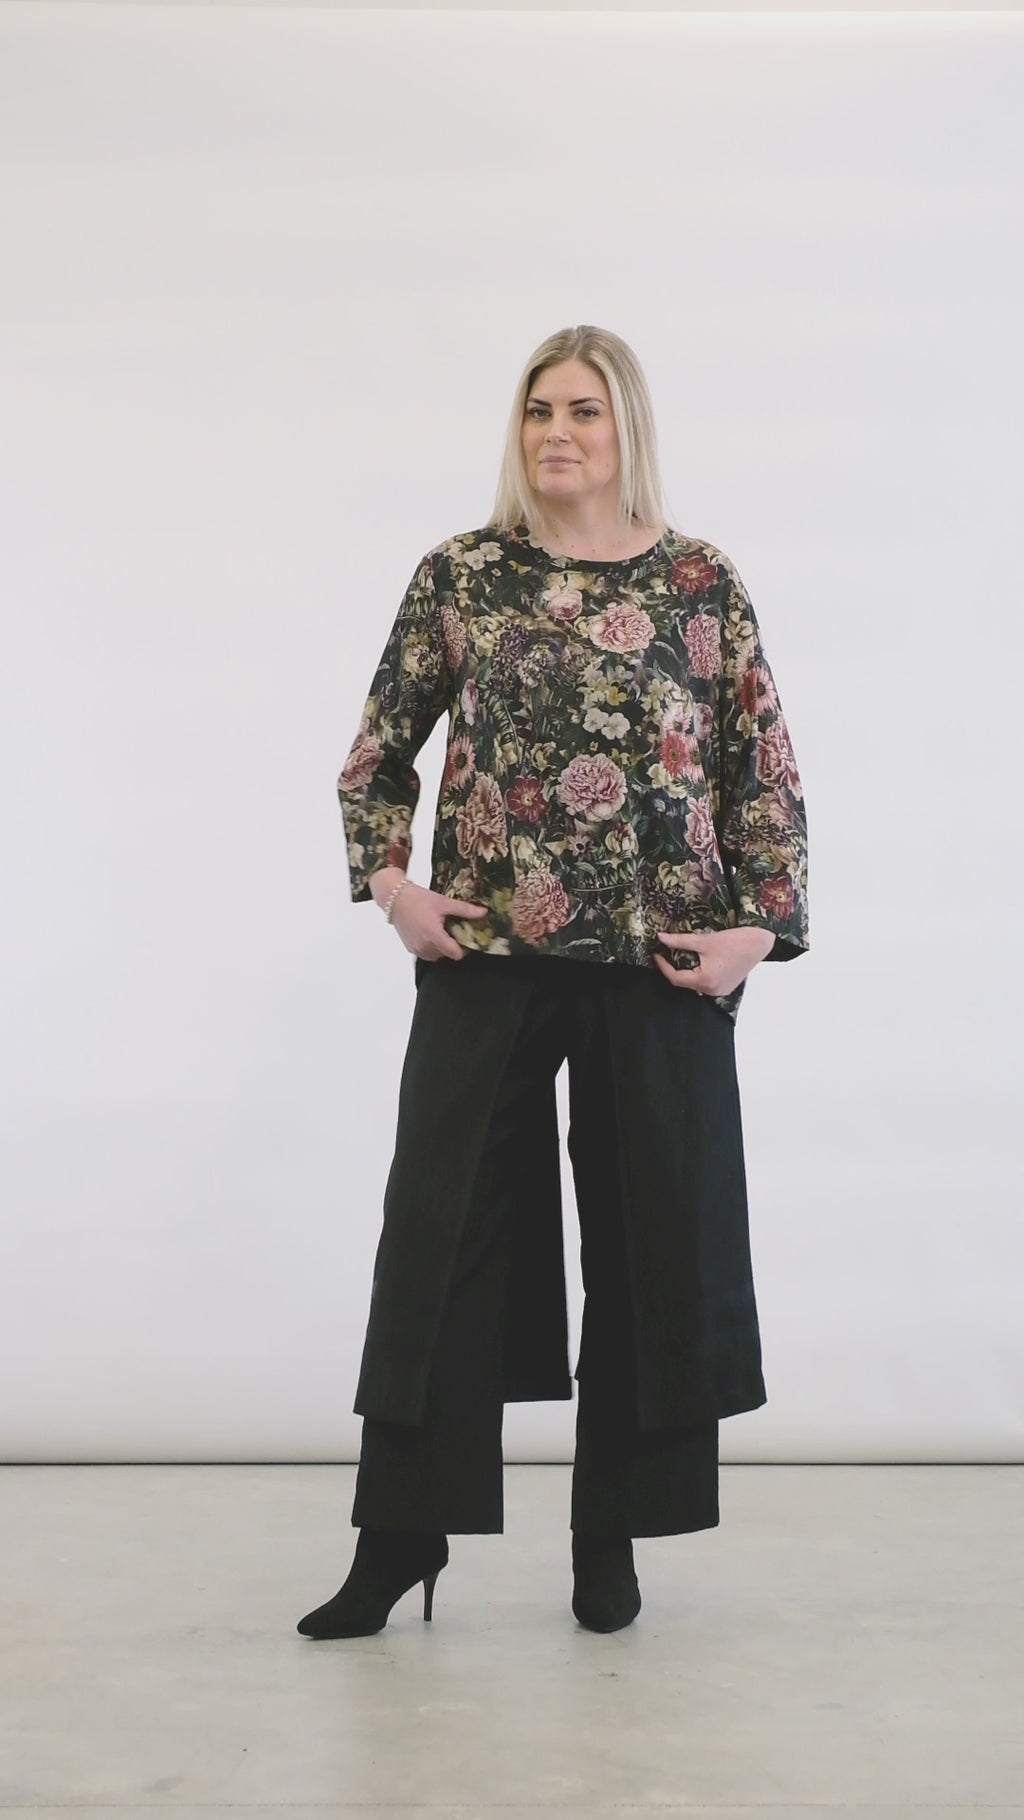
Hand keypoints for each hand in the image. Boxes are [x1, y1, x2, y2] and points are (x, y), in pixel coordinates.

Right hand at [389, 880, 487, 961]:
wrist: (394, 898)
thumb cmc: (418, 899)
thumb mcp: (444, 903)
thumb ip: (465, 910)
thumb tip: (484, 912)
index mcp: (434, 937)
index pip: (456, 954)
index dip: (465, 948)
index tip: (467, 937)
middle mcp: (424, 947)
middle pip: (447, 955)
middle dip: (453, 945)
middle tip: (455, 930)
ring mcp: (416, 949)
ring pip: (436, 956)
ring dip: (442, 947)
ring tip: (442, 930)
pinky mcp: (409, 948)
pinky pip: (425, 953)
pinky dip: (431, 946)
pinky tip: (431, 931)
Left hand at [653, 926, 774, 996]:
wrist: (760, 942)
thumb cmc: (735, 941)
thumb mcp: (704, 940)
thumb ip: (680, 941)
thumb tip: (661, 938)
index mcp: (705, 980)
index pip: (676, 978)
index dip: (663, 966)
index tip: (657, 954)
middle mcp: (712, 990)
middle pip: (685, 982)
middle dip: (674, 968)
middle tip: (667, 954)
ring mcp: (721, 991)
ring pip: (695, 984)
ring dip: (687, 971)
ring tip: (681, 956)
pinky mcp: (727, 987)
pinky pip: (706, 984)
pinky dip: (699, 974)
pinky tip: (698, 962)